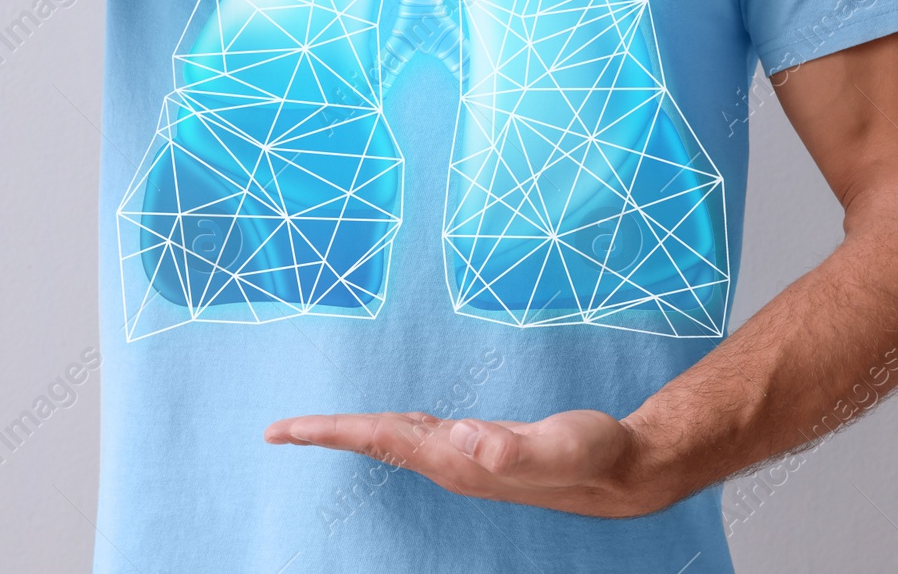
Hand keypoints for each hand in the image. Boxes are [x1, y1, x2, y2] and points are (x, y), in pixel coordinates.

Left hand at [265, 408, 675, 517]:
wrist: (622, 473)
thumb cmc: (593, 456)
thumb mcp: (559, 446)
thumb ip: (512, 448)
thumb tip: (463, 435)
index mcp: (457, 460)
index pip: (379, 439)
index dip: (330, 432)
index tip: (283, 431)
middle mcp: (452, 462)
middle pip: (375, 442)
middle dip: (325, 435)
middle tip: (275, 431)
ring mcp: (464, 458)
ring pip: (394, 440)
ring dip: (352, 432)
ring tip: (313, 429)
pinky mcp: (478, 448)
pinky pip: (417, 435)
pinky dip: (389, 426)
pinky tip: (388, 424)